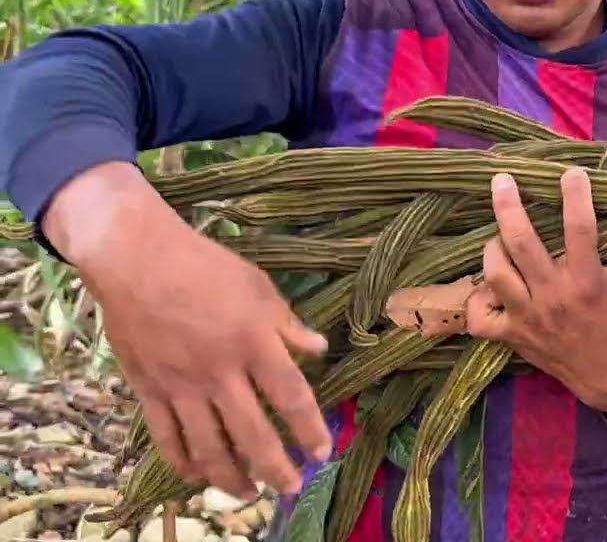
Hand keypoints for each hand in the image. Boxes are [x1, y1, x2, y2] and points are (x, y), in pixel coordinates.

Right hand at [44, 162, 331, 499]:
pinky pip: (167, 437)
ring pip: (208, 447)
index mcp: (253, 342)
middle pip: (253, 434)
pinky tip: (198, 476)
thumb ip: (288, 324)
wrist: (136, 259)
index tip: (321, 453)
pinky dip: (184, 462)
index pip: (291, 396)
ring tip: (249, 493)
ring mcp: (181, 384)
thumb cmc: (205, 267)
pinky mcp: (148, 389)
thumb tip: (318, 348)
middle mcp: (219, 371)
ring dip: (231, 477)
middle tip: (290, 487)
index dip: (309, 430)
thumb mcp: (258, 287)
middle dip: (275, 468)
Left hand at [466, 168, 606, 420]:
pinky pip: (479, 319)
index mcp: (587, 281)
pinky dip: (476, 301)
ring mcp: (528, 318)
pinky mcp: (513, 336)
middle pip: (521, 244)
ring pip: (495, 274)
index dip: (576, 195)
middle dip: (509, 206)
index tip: (572, 172)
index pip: (580, 229)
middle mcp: (554, 296)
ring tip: (498, 236)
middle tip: (502, 180)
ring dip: (493, 248)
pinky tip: (485, 287)